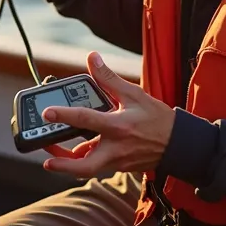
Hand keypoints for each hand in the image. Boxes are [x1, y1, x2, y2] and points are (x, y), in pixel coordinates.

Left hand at [39, 52, 174, 177]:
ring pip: (88, 168)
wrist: (179, 144)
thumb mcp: (134, 94)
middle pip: (83, 166)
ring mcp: (117, 161)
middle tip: (46, 158)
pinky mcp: (119, 167)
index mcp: (118, 126)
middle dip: (61, 164)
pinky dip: (85, 159)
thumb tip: (92, 58)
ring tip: (53, 154)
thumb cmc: (158, 119)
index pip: (85, 120)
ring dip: (69, 163)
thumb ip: (108, 78)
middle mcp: (115, 148)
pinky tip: (77, 149)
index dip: (64, 115)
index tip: (48, 112)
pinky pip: (97, 166)